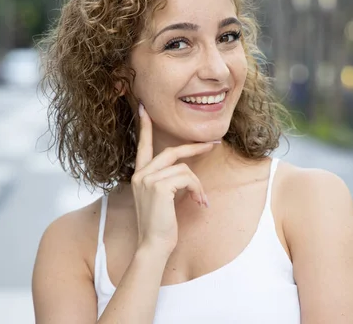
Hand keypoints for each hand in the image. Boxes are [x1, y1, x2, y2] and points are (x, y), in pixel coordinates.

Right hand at [131, 103, 213, 255]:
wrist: (153, 245)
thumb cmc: (160, 225)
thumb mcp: (161, 199)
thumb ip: (167, 181)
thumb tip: (186, 171)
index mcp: (139, 176)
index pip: (141, 146)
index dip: (144, 127)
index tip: (144, 108)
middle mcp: (140, 175)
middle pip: (171, 151)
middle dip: (194, 147)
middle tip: (213, 144)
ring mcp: (148, 179)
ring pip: (183, 168)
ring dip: (197, 185)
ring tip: (200, 200)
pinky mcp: (159, 186)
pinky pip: (187, 178)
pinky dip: (197, 189)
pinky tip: (199, 203)